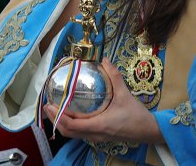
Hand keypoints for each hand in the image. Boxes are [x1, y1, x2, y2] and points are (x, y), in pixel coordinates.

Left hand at [44, 59, 163, 145]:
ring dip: (61, 123)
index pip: (72, 124)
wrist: (148, 131)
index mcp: (99, 124)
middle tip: (47, 105)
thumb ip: (114, 76)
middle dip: (55, 120)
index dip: (58, 115)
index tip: (50, 104)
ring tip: (54, 109)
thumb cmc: (136, 115)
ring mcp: (96, 137)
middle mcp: (95, 134)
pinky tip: (69, 114)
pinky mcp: (99, 136)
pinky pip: (79, 133)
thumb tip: (104, 59)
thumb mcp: (125, 93)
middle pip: (68, 131)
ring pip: (73, 134)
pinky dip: (70, 125)